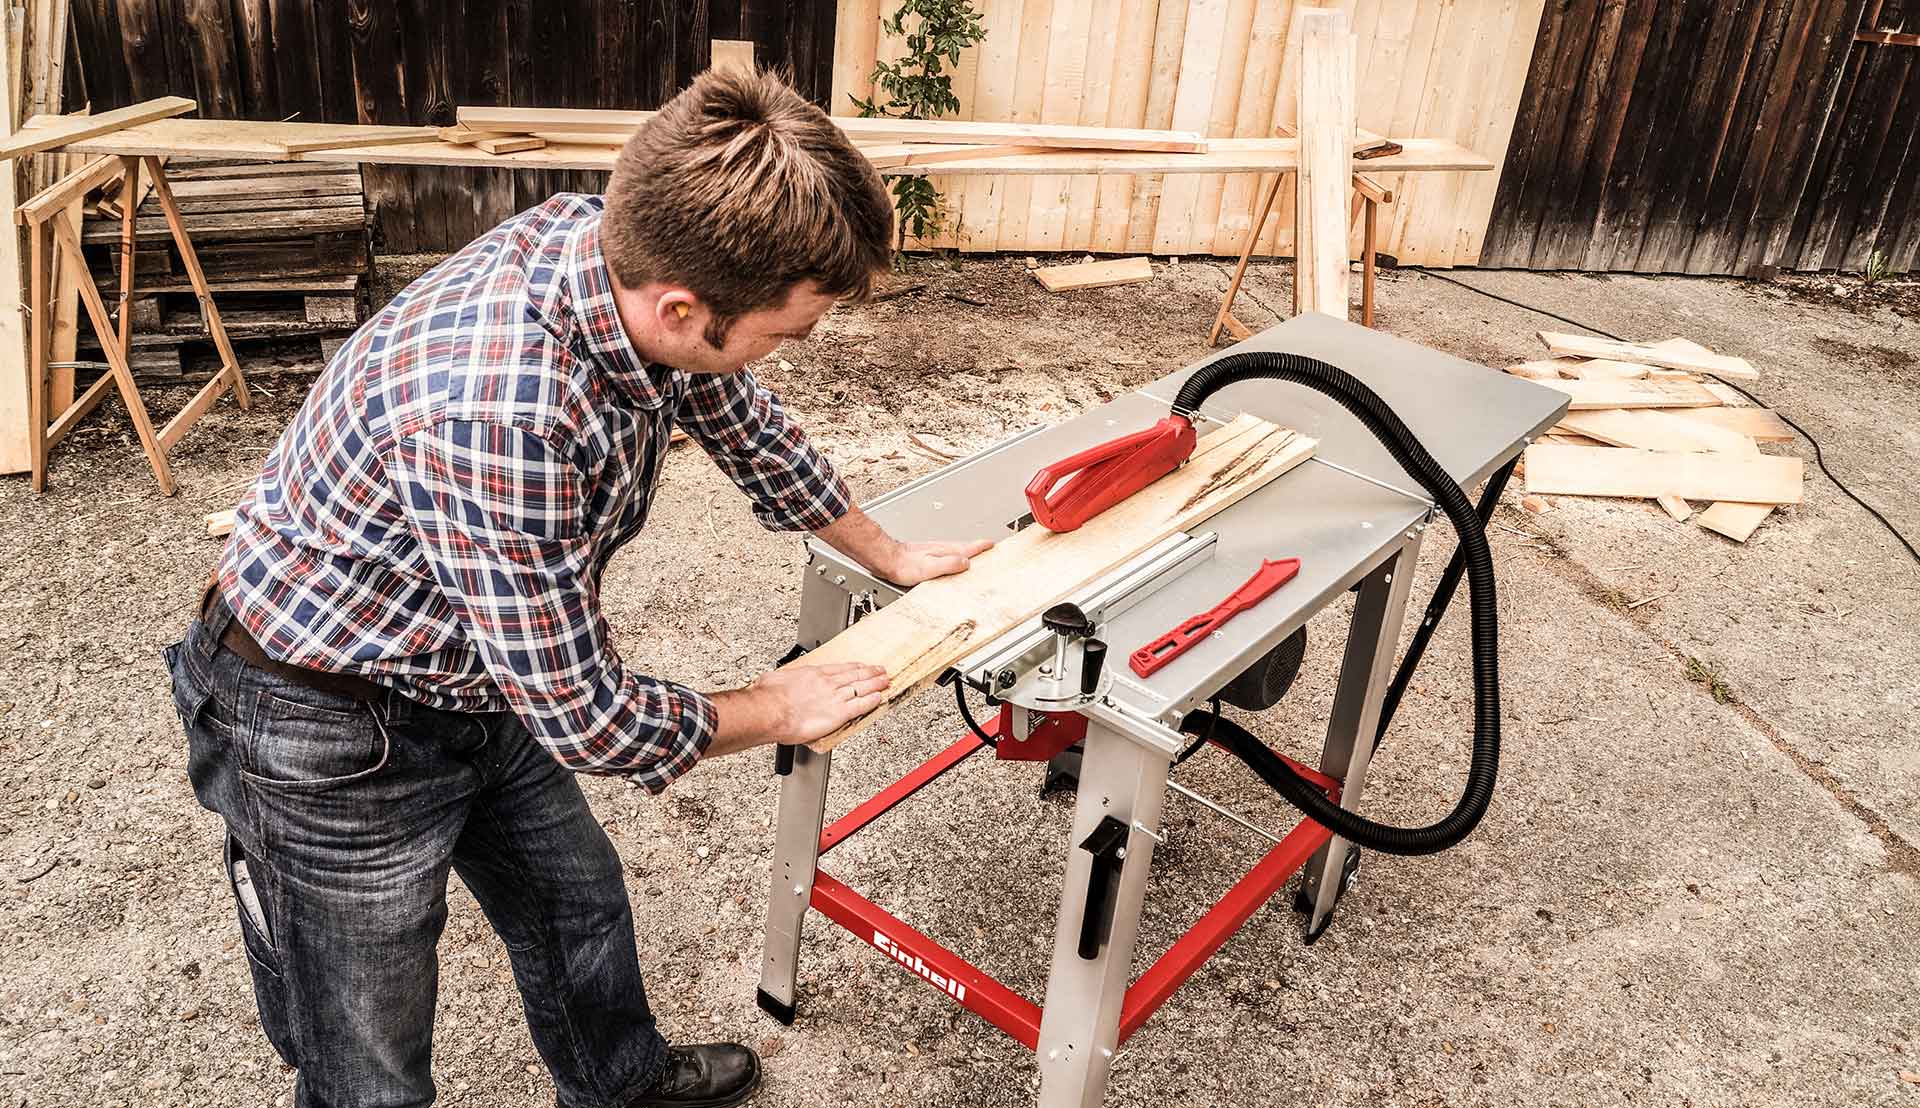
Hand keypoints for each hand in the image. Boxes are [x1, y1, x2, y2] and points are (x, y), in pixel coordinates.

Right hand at [734, 663, 890, 745]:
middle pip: (854, 675)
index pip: (839, 668)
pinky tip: (879, 698)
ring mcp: (835, 697)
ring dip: (875, 684)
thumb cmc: (768, 696)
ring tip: (885, 681)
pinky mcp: (838, 713)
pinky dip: (871, 701)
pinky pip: (860, 705)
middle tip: (881, 670)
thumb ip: (782, 680)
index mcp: (813, 673)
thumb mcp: (775, 678)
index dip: (853, 666)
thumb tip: (773, 681)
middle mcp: (827, 683)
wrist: (771, 710)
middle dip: (870, 673)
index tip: (860, 665)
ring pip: (861, 687)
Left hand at [881, 538, 995, 586]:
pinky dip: (954, 554)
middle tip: (988, 546)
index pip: (968, 548)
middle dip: (977, 547)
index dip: (981, 546)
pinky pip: (946, 553)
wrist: (885, 558)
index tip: (991, 544)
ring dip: (966, 550)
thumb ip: (948, 564)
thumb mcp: (929, 568)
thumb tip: (966, 563)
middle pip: (964, 547)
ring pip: (955, 549)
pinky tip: (951, 558)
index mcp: (945, 551)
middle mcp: (940, 548)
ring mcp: (933, 550)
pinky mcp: (926, 554)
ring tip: (974, 552)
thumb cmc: (903, 566)